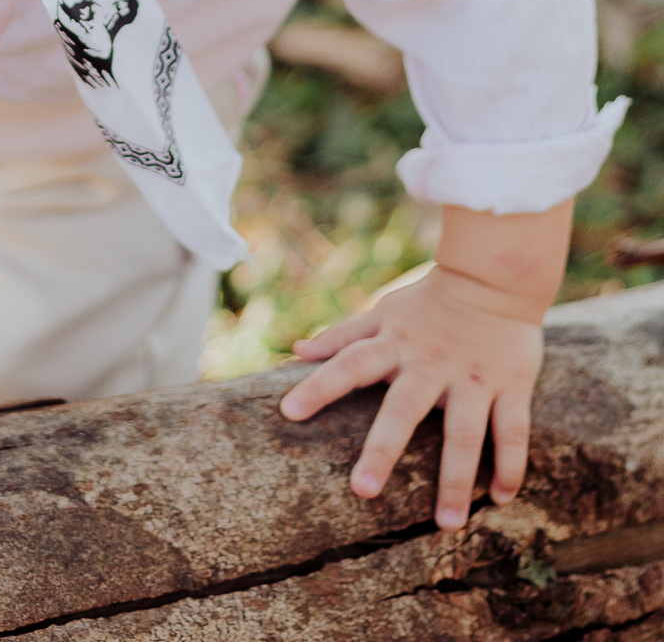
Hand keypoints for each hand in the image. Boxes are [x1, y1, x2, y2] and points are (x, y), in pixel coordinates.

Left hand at [278, 266, 542, 530]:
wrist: (494, 277)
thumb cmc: (428, 302)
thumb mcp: (383, 313)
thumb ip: (343, 336)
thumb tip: (296, 350)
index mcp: (395, 345)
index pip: (350, 363)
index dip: (320, 385)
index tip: (289, 411)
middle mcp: (431, 364)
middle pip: (404, 408)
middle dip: (383, 448)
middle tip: (362, 490)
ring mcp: (473, 377)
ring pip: (465, 433)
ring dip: (456, 480)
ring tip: (447, 525)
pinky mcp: (512, 385)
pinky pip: (513, 431)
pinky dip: (510, 466)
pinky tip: (501, 499)